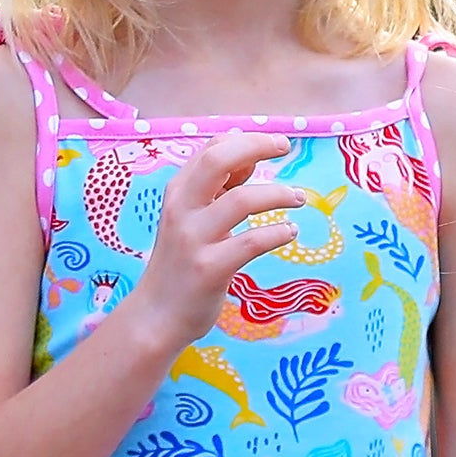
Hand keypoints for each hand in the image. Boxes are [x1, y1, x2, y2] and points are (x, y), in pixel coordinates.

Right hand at [123, 131, 313, 356]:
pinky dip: (277, 233)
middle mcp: (182, 209)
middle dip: (257, 146)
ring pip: (241, 200)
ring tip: (298, 198)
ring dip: (277, 194)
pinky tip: (290, 232)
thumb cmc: (181, 263)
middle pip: (218, 160)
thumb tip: (250, 161)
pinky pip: (251, 243)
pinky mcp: (209, 269)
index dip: (245, 140)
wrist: (156, 316)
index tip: (272, 146)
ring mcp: (194, 239)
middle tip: (286, 148)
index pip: (211, 149)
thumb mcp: (190, 219)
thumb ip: (215, 191)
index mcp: (178, 192)